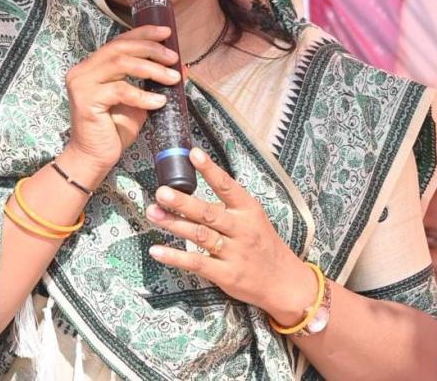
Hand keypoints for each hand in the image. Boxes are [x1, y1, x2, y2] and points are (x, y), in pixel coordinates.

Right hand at [64, 25, 181, 177]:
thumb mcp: (140, 101)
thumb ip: (154, 83)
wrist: (94, 158)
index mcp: (93, 66)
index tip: (166, 32)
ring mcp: (82, 84)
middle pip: (120, 48)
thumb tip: (182, 67)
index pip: (119, 42)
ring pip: (121, 64)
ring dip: (151, 69)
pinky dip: (143, 95)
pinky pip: (120, 90)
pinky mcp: (86, 100)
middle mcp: (83, 70)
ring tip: (172, 78)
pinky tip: (159, 101)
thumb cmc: (115, 129)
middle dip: (150, 49)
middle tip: (173, 57)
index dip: (143, 34)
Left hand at [146, 148, 315, 324]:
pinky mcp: (226, 274)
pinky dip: (175, 257)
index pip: (228, 186)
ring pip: (200, 235)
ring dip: (175, 224)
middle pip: (209, 212)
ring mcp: (234, 253)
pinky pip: (197, 263)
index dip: (210, 170)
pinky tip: (157, 250)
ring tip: (153, 213)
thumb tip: (193, 190)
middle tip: (162, 191)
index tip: (193, 154)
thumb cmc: (262, 244)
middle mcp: (241, 229)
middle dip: (183, 202)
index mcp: (249, 210)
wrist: (284, 282)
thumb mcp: (253, 218)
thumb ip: (227, 205)